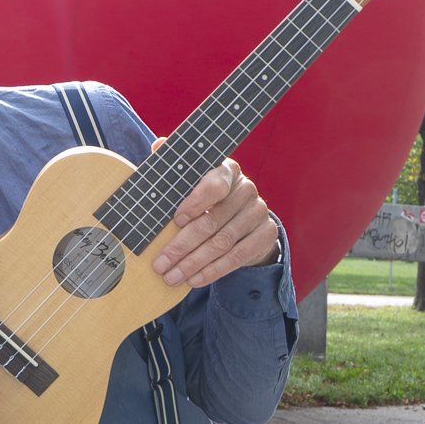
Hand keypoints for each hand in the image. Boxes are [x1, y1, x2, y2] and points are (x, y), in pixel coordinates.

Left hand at [151, 155, 279, 287]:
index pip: (214, 185)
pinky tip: (194, 279)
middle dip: (182, 246)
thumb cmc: (206, 198)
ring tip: (171, 276)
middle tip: (160, 263)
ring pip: (222, 243)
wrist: (241, 218)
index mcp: (227, 170)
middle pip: (212, 222)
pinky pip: (238, 257)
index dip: (195, 203)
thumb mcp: (190, 181)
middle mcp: (246, 189)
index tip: (175, 221)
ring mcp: (258, 212)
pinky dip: (213, 271)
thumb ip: (176, 167)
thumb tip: (158, 144)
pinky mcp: (266, 234)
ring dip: (193, 263)